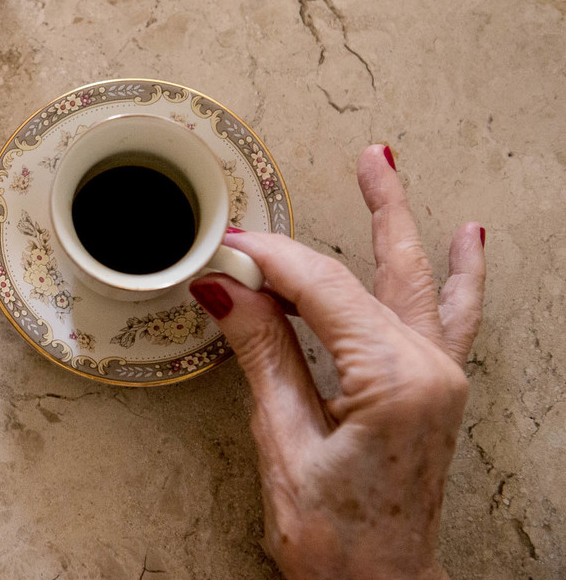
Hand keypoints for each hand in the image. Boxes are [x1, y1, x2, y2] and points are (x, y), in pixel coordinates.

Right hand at [189, 145, 484, 579]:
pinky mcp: (435, 392)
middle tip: (363, 156)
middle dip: (370, 207)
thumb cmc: (334, 538)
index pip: (321, 287)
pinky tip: (469, 245)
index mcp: (393, 379)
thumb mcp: (283, 441)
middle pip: (379, 270)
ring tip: (393, 172)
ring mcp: (440, 379)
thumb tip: (226, 287)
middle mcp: (429, 370)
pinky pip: (453, 318)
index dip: (269, 258)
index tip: (228, 246)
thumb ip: (261, 352)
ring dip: (406, 226)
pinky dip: (458, 277)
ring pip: (421, 283)